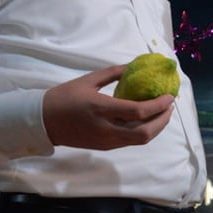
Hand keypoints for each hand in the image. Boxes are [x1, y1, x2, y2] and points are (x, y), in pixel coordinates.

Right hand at [42, 66, 174, 149]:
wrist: (42, 121)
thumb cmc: (64, 97)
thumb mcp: (88, 80)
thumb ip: (114, 73)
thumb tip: (135, 66)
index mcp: (101, 109)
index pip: (138, 111)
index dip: (159, 105)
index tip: (170, 96)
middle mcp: (106, 129)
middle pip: (145, 133)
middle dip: (163, 120)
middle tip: (169, 107)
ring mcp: (106, 141)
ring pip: (140, 140)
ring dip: (156, 127)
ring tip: (162, 113)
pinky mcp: (105, 147)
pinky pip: (130, 141)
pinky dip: (144, 131)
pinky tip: (147, 120)